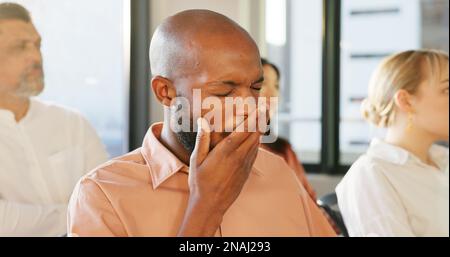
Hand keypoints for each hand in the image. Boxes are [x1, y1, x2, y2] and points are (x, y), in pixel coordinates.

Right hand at [177, 110, 262, 236]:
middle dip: (261, 121)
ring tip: (262, 119)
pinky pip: (255, 153)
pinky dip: (257, 143)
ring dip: (260, 131)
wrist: (211, 205)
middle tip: (266, 108)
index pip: (244, 130)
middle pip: (255, 134)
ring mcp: (244, 165)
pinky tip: (255, 138)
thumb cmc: (200, 182)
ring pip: (257, 143)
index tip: (261, 107)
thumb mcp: (196, 160)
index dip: (255, 117)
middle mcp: (238, 157)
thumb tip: (203, 121)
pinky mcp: (246, 172)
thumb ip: (202, 140)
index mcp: (226, 151)